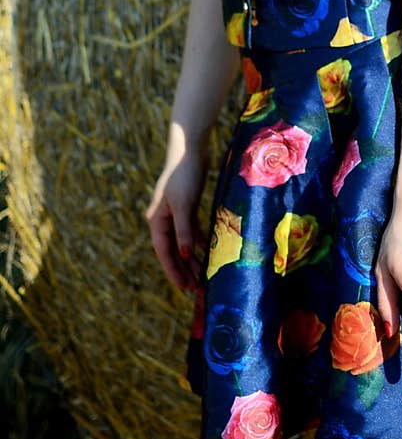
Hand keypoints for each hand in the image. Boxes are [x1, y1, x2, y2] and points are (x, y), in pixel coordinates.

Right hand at [145, 143, 208, 293]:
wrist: (189, 149)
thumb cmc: (184, 175)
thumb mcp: (184, 204)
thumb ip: (184, 230)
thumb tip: (186, 255)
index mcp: (157, 220)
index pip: (164, 252)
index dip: (174, 271)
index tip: (184, 288)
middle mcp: (163, 219)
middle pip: (173, 250)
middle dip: (183, 269)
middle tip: (196, 289)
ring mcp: (175, 213)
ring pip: (183, 242)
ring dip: (191, 258)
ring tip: (201, 276)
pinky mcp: (186, 206)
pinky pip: (191, 231)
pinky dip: (198, 242)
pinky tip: (206, 252)